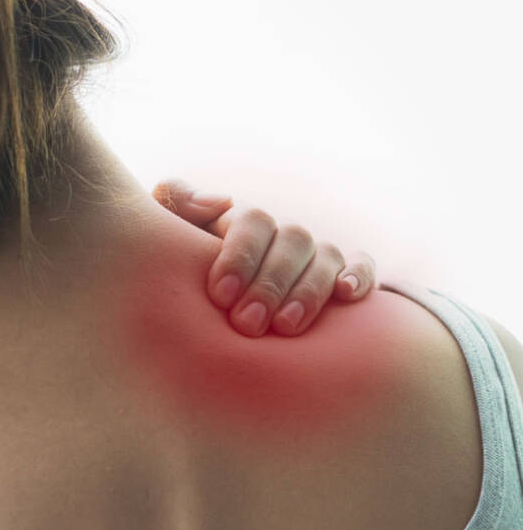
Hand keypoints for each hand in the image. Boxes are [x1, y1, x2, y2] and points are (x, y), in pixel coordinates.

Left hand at [152, 179, 376, 336]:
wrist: (200, 329)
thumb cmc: (180, 284)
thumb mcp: (167, 246)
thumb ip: (176, 205)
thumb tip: (224, 200)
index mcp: (241, 227)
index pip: (253, 221)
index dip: (240, 254)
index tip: (220, 295)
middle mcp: (281, 238)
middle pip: (292, 239)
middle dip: (270, 282)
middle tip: (247, 323)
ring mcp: (313, 258)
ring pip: (326, 255)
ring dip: (308, 290)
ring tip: (285, 327)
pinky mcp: (343, 281)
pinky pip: (363, 268)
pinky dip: (359, 276)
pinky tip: (346, 296)